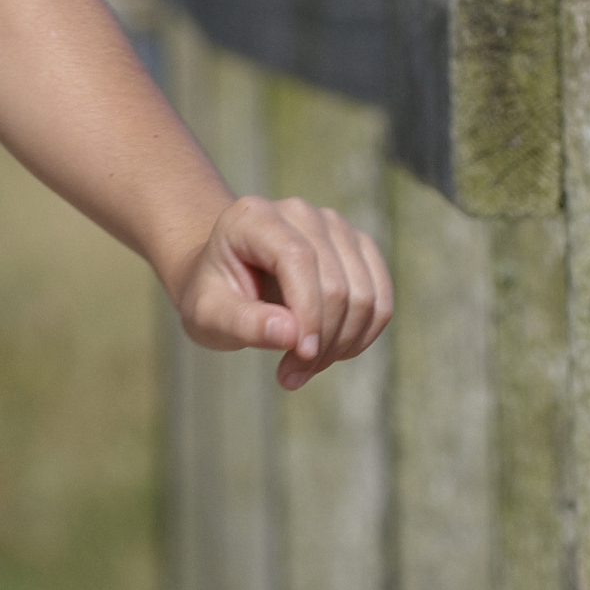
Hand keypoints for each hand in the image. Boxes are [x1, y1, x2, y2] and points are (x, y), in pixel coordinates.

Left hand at [172, 192, 391, 388]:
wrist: (227, 277)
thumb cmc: (213, 295)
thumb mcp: (209, 315)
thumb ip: (244, 323)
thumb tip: (290, 334)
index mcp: (254, 217)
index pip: (299, 260)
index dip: (308, 313)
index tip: (299, 359)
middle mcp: (300, 212)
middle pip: (336, 283)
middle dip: (322, 341)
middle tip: (291, 376)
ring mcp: (335, 226)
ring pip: (365, 295)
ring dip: (342, 344)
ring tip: (304, 367)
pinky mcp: (357, 247)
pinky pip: (380, 298)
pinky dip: (361, 335)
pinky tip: (330, 353)